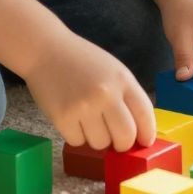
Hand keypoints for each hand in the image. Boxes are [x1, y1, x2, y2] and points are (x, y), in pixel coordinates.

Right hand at [24, 30, 157, 152]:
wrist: (45, 49)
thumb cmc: (81, 61)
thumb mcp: (112, 70)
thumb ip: (126, 97)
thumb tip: (138, 133)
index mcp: (122, 79)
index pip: (145, 115)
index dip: (147, 134)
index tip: (144, 142)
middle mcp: (106, 93)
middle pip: (125, 137)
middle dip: (122, 144)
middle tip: (114, 139)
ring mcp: (84, 106)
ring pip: (101, 144)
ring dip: (97, 138)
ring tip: (87, 120)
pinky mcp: (63, 117)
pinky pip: (78, 142)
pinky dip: (76, 135)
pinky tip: (72, 118)